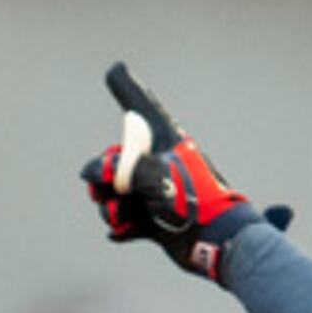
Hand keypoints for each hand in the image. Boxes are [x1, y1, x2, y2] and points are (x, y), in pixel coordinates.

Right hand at [79, 63, 290, 282]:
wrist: (219, 242)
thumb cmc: (194, 200)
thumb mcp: (153, 176)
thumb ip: (118, 169)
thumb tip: (92, 174)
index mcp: (166, 143)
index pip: (141, 109)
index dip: (127, 89)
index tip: (114, 71)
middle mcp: (159, 164)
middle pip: (116, 161)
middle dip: (103, 176)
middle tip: (104, 188)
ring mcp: (156, 194)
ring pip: (116, 195)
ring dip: (112, 207)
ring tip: (121, 216)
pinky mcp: (156, 222)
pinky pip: (127, 220)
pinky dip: (122, 226)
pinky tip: (121, 231)